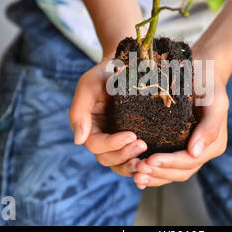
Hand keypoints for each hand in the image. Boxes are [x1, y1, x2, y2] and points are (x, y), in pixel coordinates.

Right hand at [69, 59, 147, 175]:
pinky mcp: (132, 141)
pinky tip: (153, 164)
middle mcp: (101, 138)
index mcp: (88, 127)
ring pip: (120, 164)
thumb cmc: (105, 73)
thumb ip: (79, 111)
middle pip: (107, 158)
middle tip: (143, 145)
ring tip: (149, 160)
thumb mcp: (89, 85)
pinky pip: (133, 159)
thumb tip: (79, 141)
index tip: (131, 135)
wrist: (125, 65)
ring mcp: (116, 141)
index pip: (96, 144)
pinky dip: (140, 165)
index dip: (112, 144)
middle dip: (124, 155)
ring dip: (132, 165)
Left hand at [132, 67, 228, 188]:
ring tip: (134, 173)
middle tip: (137, 169)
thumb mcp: (215, 100)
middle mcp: (202, 151)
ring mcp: (188, 150)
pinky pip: (164, 165)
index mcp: (213, 144)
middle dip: (158, 173)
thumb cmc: (208, 81)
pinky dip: (152, 172)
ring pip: (171, 173)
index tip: (150, 160)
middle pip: (179, 172)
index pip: (190, 161)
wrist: (201, 69)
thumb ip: (210, 126)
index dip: (169, 163)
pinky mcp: (176, 146)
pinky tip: (134, 171)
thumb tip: (195, 153)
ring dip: (153, 176)